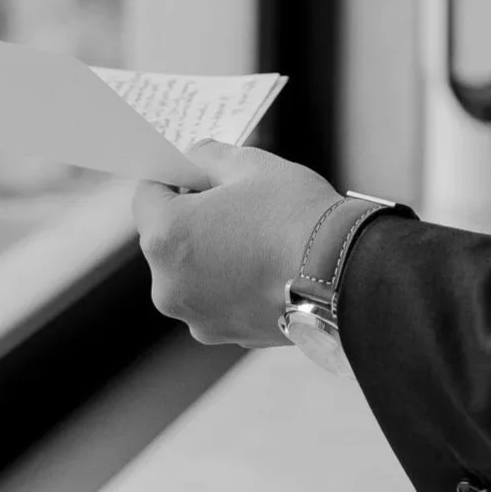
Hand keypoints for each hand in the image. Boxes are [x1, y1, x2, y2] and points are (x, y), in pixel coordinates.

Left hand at [131, 140, 342, 347]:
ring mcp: (195, 316)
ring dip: (209, 252)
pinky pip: (214, 298)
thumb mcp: (250, 164)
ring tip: (255, 237)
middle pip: (166, 238)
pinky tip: (265, 267)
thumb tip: (193, 158)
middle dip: (191, 216)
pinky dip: (229, 282)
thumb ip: (208, 156)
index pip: (146, 195)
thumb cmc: (295, 215)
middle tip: (233, 201)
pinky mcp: (223, 335)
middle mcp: (168, 284)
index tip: (191, 172)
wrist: (343, 274)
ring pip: (190, 271)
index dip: (169, 177)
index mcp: (166, 236)